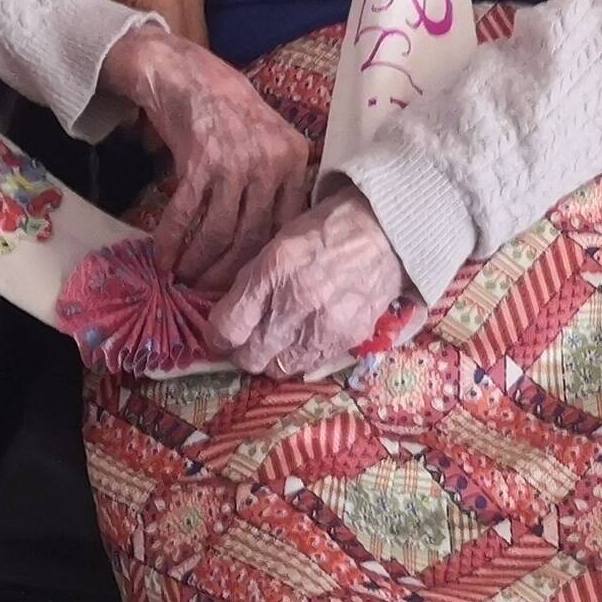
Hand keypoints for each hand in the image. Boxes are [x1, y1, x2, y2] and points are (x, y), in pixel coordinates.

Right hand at [99, 26, 311, 281]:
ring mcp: (235, 161)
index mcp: (294, 159)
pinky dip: (171, 241)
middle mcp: (270, 162)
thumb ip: (276, 185)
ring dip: (197, 262)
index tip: (244, 281)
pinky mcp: (199, 161)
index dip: (262, 259)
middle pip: (253, 236)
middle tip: (206, 290)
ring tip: (182, 277)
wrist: (189, 75)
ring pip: (219, 232)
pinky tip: (161, 258)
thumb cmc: (230, 112)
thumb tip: (267, 248)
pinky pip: (185, 214)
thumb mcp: (270, 142)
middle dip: (226, 271)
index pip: (286, 224)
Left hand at [208, 188, 409, 377]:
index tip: (221, 335)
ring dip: (271, 359)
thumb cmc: (326, 231)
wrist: (385, 233)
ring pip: (278, 369)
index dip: (217, 336)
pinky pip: (309, 365)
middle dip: (243, 352)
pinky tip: (305, 338)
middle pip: (250, 357)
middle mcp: (297, 302)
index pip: (228, 327)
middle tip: (248, 341)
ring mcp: (324, 325)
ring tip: (278, 340)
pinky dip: (300, 357)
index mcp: (273, 269)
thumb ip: (251, 283)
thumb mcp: (278, 244)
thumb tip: (228, 318)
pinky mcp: (347, 339)